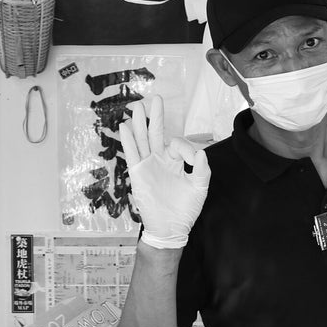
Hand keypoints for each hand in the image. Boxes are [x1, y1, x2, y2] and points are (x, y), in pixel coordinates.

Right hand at [117, 94, 209, 248]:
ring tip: (137, 107)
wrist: (170, 228)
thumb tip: (200, 152)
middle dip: (156, 116)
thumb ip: (202, 170)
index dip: (185, 147)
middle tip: (156, 98)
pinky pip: (132, 154)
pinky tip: (124, 127)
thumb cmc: (186, 210)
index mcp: (175, 162)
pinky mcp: (138, 174)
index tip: (192, 159)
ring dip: (140, 123)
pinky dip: (128, 140)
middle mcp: (160, 161)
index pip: (178, 144)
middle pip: (156, 133)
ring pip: (143, 140)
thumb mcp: (200, 188)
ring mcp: (148, 166)